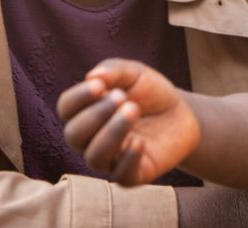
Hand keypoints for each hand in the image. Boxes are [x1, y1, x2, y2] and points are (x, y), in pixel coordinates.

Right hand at [57, 58, 199, 184]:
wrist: (181, 112)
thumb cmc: (150, 91)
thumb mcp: (135, 73)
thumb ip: (113, 71)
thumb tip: (90, 76)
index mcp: (87, 111)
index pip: (67, 108)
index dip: (78, 98)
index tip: (99, 86)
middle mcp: (91, 138)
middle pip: (74, 135)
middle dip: (95, 115)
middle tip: (121, 97)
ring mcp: (110, 159)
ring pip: (94, 157)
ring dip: (112, 133)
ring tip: (133, 110)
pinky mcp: (131, 174)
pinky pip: (121, 176)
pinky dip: (128, 159)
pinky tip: (140, 141)